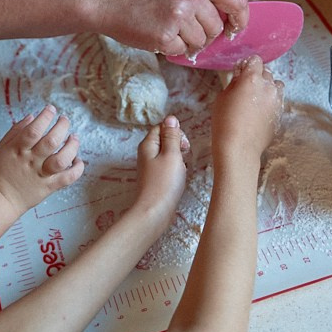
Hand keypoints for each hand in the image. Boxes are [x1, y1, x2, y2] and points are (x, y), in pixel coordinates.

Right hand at [0, 105, 84, 214]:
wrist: (1, 199)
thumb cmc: (0, 171)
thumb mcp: (2, 147)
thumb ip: (16, 131)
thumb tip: (33, 116)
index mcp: (18, 150)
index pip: (33, 130)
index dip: (45, 117)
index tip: (50, 109)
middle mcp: (31, 161)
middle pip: (51, 142)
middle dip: (62, 126)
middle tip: (64, 120)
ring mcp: (41, 175)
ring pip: (62, 160)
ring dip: (72, 146)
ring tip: (73, 138)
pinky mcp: (49, 187)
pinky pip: (68, 178)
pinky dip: (77, 169)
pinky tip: (77, 160)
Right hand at [89, 0, 249, 57]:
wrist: (107, 0)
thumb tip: (228, 23)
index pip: (236, 1)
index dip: (240, 19)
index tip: (235, 29)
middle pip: (216, 29)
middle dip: (204, 36)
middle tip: (182, 30)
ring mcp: (178, 16)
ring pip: (200, 43)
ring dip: (187, 44)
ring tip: (167, 30)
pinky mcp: (165, 35)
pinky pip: (181, 52)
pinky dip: (170, 49)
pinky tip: (156, 36)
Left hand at [130, 116, 188, 232]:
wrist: (154, 212)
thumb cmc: (163, 184)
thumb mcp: (172, 155)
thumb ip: (172, 136)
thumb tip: (171, 118)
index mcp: (148, 145)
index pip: (162, 127)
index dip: (175, 132)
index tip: (183, 145)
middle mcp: (147, 154)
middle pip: (164, 140)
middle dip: (178, 145)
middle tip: (184, 155)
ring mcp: (151, 167)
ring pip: (168, 154)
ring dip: (178, 159)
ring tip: (181, 169)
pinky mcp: (156, 179)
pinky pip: (168, 167)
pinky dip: (176, 170)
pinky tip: (179, 178)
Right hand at [210, 55, 282, 163]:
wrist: (239, 147)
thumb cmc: (225, 121)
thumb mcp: (222, 97)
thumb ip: (234, 83)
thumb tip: (241, 77)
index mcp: (252, 78)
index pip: (255, 60)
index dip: (248, 64)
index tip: (242, 71)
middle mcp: (268, 86)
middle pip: (266, 72)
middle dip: (258, 76)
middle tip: (246, 87)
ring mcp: (276, 100)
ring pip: (276, 86)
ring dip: (267, 87)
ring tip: (256, 98)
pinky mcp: (280, 113)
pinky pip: (277, 101)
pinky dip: (270, 101)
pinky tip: (260, 111)